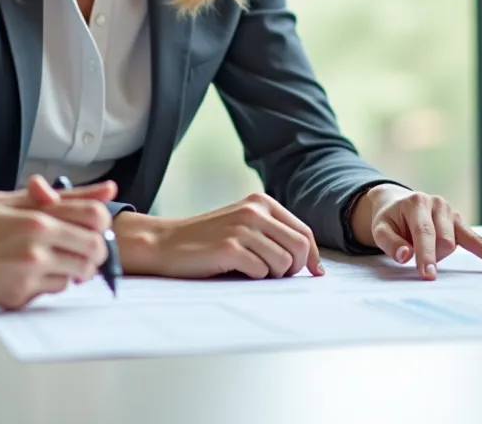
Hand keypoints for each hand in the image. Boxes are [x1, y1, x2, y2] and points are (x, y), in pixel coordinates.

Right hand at [0, 179, 114, 308]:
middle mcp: (37, 244)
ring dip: (73, 268)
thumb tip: (106, 189)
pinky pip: (54, 291)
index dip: (101, 222)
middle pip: (95, 249)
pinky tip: (30, 273)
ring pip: (78, 273)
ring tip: (51, 260)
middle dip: (94, 251)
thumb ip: (58, 196)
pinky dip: (50, 283)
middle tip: (78, 249)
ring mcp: (30, 273)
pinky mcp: (21, 295)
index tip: (91, 226)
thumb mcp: (8, 200)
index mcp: (36, 217)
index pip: (95, 216)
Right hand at [113, 194, 323, 279]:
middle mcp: (255, 211)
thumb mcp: (244, 224)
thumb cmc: (208, 240)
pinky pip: (261, 272)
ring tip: (250, 270)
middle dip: (295, 269)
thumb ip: (274, 233)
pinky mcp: (230, 247)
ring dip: (271, 275)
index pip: (305, 232)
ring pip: (283, 263)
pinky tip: (235, 271)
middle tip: (275, 275)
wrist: (166, 243)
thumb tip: (314, 263)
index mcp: (262, 202)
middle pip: (301, 248)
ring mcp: (242, 228)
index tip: (314, 273)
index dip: (313, 257)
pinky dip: (253, 278)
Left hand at [351, 184, 481, 279]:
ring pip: (459, 242)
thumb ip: (390, 244)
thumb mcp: (380, 230)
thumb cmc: (389, 220)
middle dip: (432, 256)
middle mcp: (438, 204)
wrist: (397, 206)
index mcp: (417, 203)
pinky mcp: (460, 224)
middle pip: (444, 241)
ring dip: (444, 256)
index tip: (428, 275)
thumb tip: (406, 256)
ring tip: (437, 256)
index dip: (426, 255)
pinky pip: (477, 240)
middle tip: (418, 260)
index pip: (425, 233)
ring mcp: (452, 213)